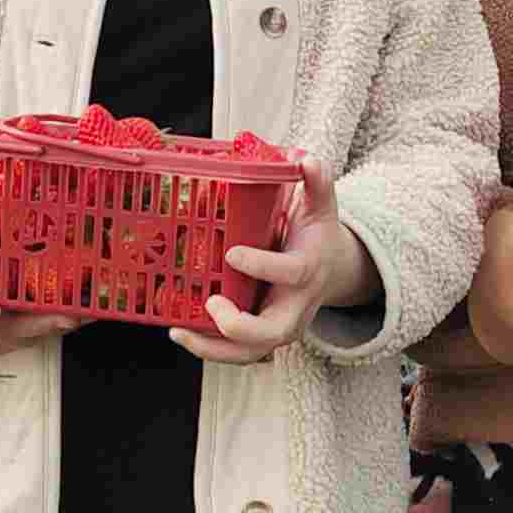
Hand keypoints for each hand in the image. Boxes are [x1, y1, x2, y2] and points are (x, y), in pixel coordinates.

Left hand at [173, 204, 379, 360]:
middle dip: (239, 327)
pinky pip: (237, 352)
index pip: (290, 273)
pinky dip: (209, 348)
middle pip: (273, 333)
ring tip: (179, 332)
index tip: (231, 253)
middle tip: (210, 305)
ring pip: (251, 353)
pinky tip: (181, 332)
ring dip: (213, 349)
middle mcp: (296, 307)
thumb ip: (316, 184)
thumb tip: (307, 159)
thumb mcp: (322, 207)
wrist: (334, 272)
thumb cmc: (317, 236)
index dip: (261, 266)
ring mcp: (280, 327)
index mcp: (308, 270)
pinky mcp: (263, 338)